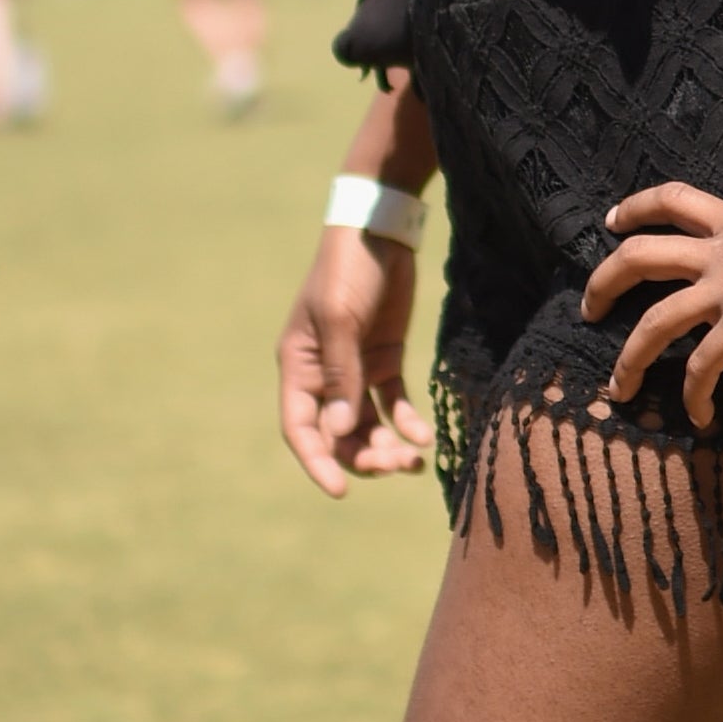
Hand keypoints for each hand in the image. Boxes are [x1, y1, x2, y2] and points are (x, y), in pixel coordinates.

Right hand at [277, 227, 434, 495]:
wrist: (380, 231)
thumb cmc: (348, 271)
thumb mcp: (340, 320)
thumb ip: (342, 376)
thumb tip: (341, 429)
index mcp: (299, 367)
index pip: (301, 427)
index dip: (317, 461)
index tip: (341, 490)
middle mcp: (324, 375)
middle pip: (338, 434)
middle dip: (362, 457)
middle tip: (395, 465)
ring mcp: (355, 370)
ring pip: (367, 426)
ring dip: (386, 448)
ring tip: (414, 459)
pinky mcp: (385, 360)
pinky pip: (393, 405)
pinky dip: (406, 423)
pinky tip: (423, 436)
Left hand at [581, 133, 722, 430]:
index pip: (673, 201)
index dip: (635, 208)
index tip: (611, 222)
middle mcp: (722, 255)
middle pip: (640, 257)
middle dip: (603, 282)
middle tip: (588, 309)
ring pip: (654, 322)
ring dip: (628, 358)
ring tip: (617, 388)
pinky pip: (702, 367)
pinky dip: (694, 395)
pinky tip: (699, 416)